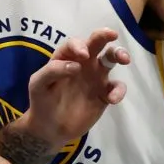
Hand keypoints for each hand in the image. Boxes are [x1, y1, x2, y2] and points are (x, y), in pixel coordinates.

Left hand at [24, 28, 130, 148]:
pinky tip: (112, 99)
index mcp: (65, 57)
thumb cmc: (41, 101)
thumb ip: (52, 71)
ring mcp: (95, 77)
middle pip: (96, 43)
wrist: (49, 129)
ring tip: (124, 59)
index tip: (83, 55)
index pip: (75, 44)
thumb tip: (76, 65)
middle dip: (104, 36)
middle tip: (113, 34)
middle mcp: (82, 63)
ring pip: (111, 59)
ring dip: (119, 54)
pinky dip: (118, 91)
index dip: (79, 45)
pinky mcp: (104, 94)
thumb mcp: (38, 85)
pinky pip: (116, 87)